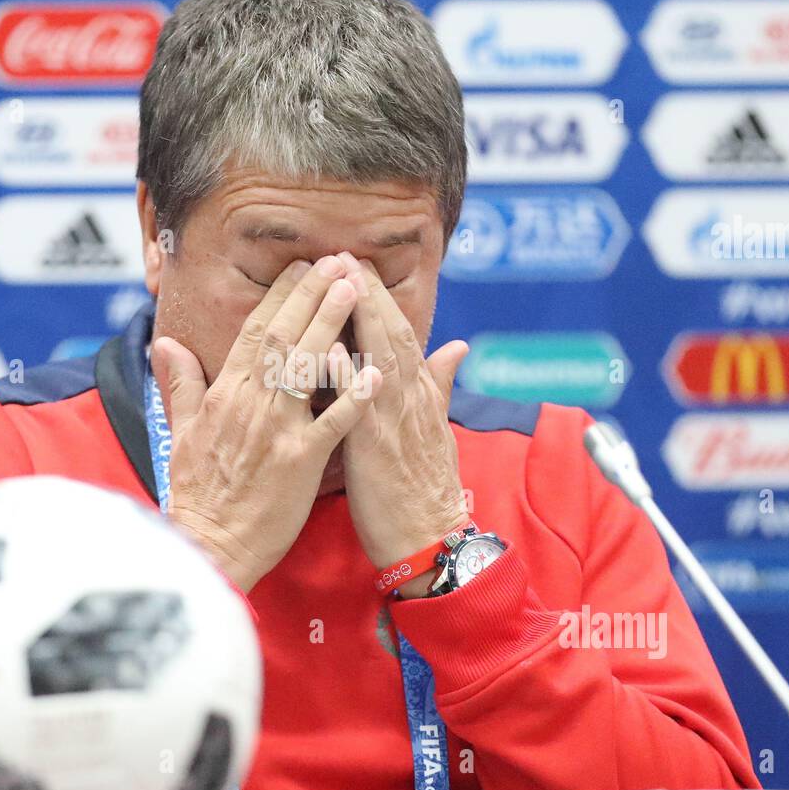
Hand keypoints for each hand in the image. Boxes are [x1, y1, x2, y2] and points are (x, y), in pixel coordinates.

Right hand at [151, 255, 382, 593]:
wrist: (208, 547)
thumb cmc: (198, 494)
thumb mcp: (181, 432)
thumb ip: (181, 384)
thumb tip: (165, 344)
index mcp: (225, 393)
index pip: (256, 331)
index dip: (282, 295)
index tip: (305, 266)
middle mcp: (251, 403)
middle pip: (285, 337)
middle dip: (313, 295)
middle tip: (340, 261)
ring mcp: (277, 430)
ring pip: (307, 366)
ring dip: (332, 325)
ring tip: (355, 290)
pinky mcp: (301, 462)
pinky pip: (332, 423)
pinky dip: (353, 397)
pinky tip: (375, 373)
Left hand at [329, 255, 470, 598]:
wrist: (428, 537)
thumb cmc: (424, 487)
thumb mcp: (438, 428)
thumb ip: (441, 383)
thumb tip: (457, 346)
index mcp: (418, 392)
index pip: (397, 332)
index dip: (377, 296)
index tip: (354, 262)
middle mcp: (408, 398)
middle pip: (389, 333)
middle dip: (366, 291)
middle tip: (342, 251)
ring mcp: (393, 420)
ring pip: (378, 356)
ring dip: (360, 315)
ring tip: (339, 278)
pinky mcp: (374, 447)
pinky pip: (359, 405)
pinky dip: (348, 375)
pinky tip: (330, 348)